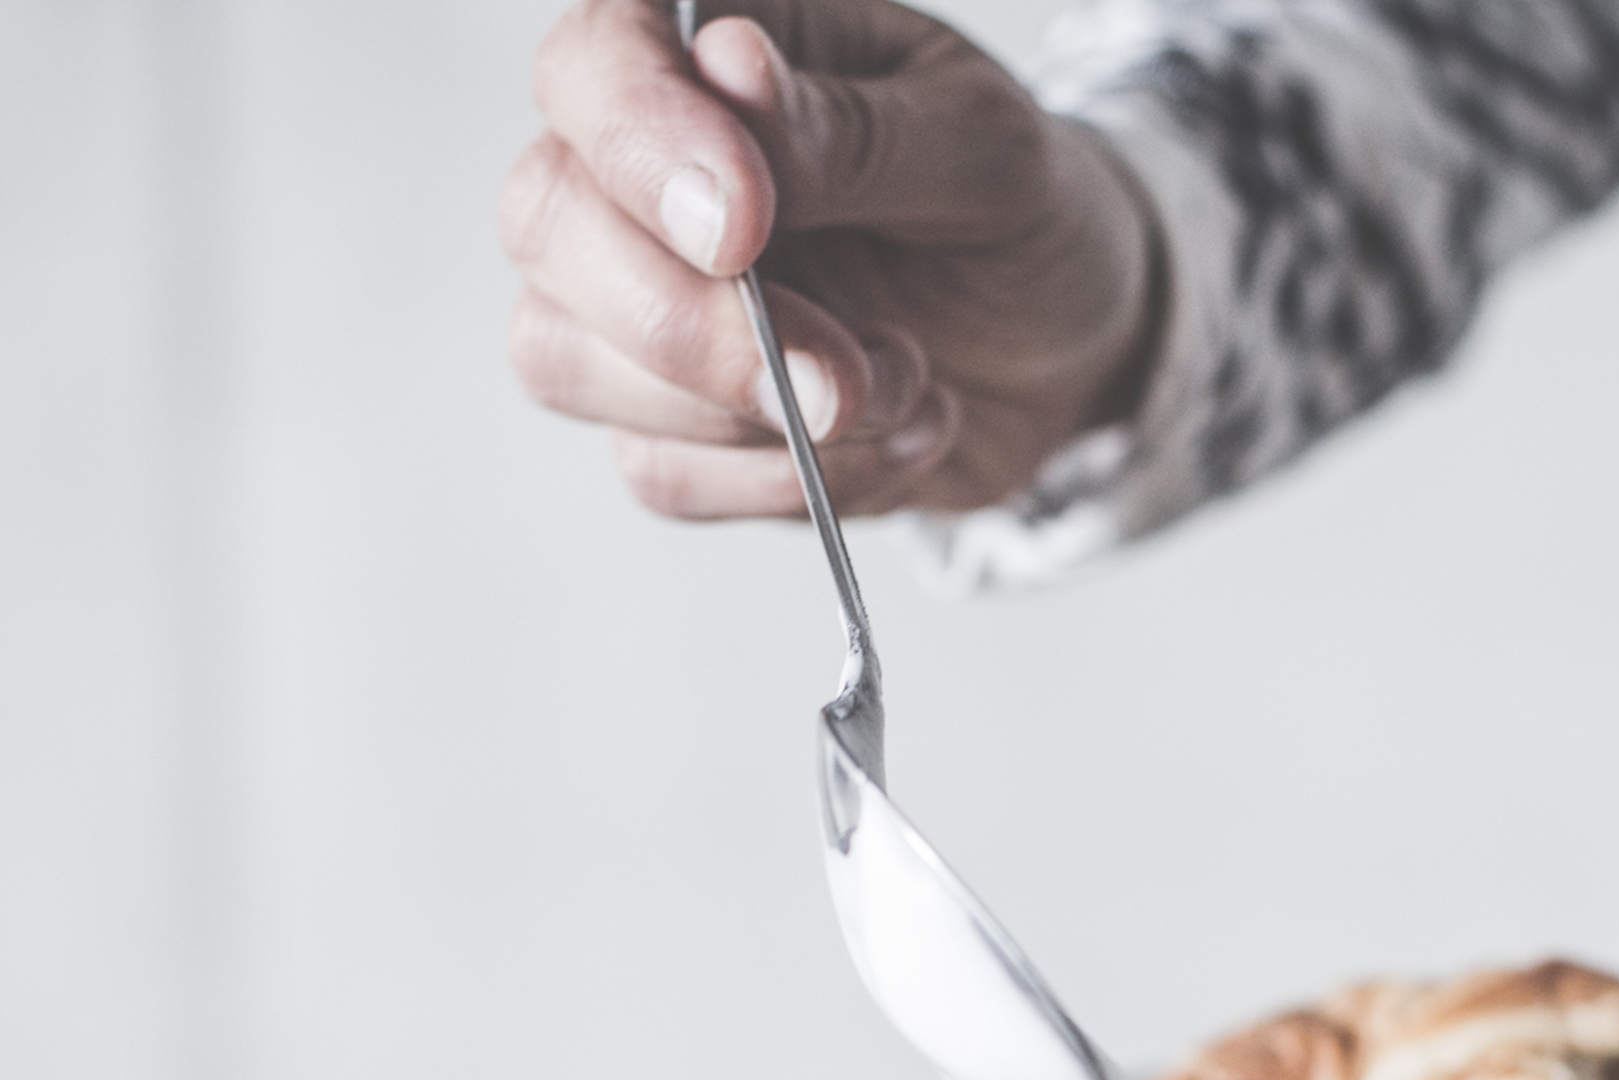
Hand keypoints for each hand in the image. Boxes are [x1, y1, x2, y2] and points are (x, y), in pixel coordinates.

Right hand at [500, 0, 1162, 519]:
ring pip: (572, 365)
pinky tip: (894, 440)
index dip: (643, 147)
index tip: (745, 227)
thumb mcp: (982, 152)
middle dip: (695, 326)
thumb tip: (732, 76)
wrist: (1069, 351)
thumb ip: (851, 132)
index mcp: (709, 55)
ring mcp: (638, 306)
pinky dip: (794, 485)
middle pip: (549, 228)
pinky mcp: (673, 426)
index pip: (594, 68)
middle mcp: (642, 175)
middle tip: (846, 375)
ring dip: (755, 415)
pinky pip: (664, 476)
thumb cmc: (1020, 220)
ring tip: (907, 381)